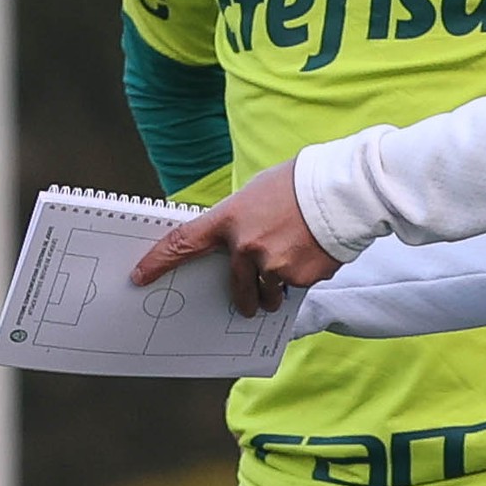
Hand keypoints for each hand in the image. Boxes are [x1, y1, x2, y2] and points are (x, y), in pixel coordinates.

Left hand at [130, 160, 341, 316]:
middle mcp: (246, 246)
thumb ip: (242, 220)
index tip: (141, 276)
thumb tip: (238, 241)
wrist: (344, 191)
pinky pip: (297, 286)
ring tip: (297, 264)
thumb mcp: (259, 192)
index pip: (183, 243)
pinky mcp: (299, 278)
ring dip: (277, 288)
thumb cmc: (302, 183)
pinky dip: (304, 275)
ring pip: (268, 293)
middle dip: (244, 298)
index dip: (158, 261)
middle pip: (234, 287)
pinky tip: (316, 252)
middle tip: (250, 303)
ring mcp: (272, 266)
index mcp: (231, 219)